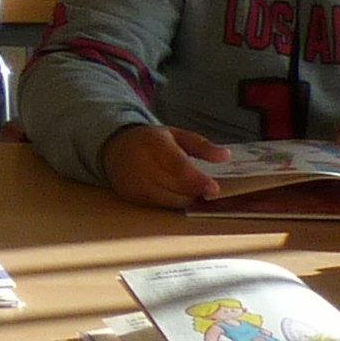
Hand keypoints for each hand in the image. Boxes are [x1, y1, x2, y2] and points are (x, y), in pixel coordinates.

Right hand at [104, 123, 226, 209]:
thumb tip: (226, 156)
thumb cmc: (150, 141)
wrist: (113, 148)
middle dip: (196, 191)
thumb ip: (201, 146)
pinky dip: (173, 202)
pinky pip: (160, 206)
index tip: (214, 188)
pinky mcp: (132, 197)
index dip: (197, 180)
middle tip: (207, 189)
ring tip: (193, 190)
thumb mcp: (176, 135)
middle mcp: (142, 166)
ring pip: (169, 200)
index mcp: (154, 145)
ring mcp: (135, 184)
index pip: (178, 167)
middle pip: (176, 187)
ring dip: (186, 198)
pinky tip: (177, 193)